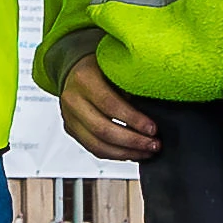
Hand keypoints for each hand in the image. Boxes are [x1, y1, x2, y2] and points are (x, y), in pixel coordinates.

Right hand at [55, 48, 160, 162]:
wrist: (75, 70)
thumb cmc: (100, 67)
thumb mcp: (116, 68)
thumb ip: (129, 86)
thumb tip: (154, 109)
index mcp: (84, 79)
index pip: (110, 105)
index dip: (133, 120)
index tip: (153, 129)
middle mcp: (72, 100)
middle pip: (102, 129)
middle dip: (132, 141)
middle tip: (154, 144)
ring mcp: (69, 118)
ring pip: (97, 145)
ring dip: (126, 152)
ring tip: (147, 152)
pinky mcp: (72, 130)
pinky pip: (94, 149)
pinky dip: (116, 154)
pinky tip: (133, 153)